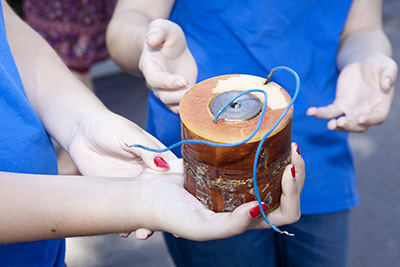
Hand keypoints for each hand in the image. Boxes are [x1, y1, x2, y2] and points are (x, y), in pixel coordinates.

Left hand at [68, 110, 175, 239]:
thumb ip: (146, 150)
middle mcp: (149, 175)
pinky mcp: (116, 194)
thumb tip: (162, 167)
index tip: (189, 209)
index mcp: (159, 158)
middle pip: (164, 198)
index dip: (184, 194)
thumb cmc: (109, 127)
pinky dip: (125, 223)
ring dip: (146, 222)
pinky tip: (123, 232)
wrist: (80, 132)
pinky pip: (123, 211)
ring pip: (144, 208)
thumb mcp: (129, 135)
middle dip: (167, 214)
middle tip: (171, 230)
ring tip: (143, 234)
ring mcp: (133, 187)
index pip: (176, 177)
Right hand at [134, 143, 304, 240]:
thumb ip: (230, 227)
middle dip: (296, 172)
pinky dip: (264, 150)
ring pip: (273, 175)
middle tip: (293, 148)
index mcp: (246, 221)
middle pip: (286, 192)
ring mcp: (237, 185)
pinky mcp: (226, 168)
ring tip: (285, 141)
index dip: (293, 193)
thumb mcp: (199, 227)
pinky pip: (253, 160)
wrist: (146, 193)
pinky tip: (263, 137)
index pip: (285, 212)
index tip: (288, 168)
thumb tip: (261, 207)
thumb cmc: (170, 214)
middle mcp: (246, 204)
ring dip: (285, 159)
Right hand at [139, 19, 197, 113]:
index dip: (168, 83)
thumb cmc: (164, 37)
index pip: (155, 80)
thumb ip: (157, 31)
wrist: (169, 47)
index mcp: (149, 67)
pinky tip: (201, 98)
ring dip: (186, 103)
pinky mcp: (177, 95)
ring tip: (199, 94)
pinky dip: (191, 107)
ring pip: (172, 106)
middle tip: (194, 88)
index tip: (184, 80)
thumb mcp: (162, 27)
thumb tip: (152, 39)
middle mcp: (155, 83)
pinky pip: (181, 108)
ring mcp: (166, 91)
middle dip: (180, 95)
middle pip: (164, 97)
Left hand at [307, 53, 397, 131]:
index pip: (378, 117)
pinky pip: (329, 112)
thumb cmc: (378, 64)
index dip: (371, 120)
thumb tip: (386, 84)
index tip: (361, 119)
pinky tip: (310, 112)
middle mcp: (367, 111)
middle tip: (341, 122)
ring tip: (330, 125)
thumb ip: (389, 74)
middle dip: (350, 126)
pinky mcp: (339, 104)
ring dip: (337, 126)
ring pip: (344, 123)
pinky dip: (320, 113)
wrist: (362, 62)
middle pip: (359, 126)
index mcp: (381, 105)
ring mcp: (352, 110)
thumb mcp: (387, 65)